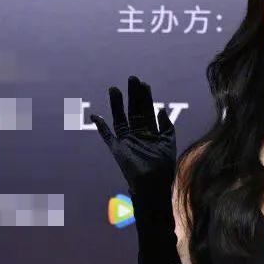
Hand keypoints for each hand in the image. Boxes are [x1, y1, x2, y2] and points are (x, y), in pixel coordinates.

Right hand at [90, 75, 175, 197]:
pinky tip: (95, 116)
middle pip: (134, 110)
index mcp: (150, 132)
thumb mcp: (168, 142)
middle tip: (132, 78)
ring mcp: (126, 141)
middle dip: (133, 95)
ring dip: (117, 104)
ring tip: (115, 89)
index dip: (145, 97)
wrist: (153, 185)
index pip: (146, 110)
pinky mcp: (117, 149)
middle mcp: (137, 134)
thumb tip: (160, 109)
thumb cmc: (163, 167)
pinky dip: (100, 127)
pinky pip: (107, 136)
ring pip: (120, 118)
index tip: (144, 83)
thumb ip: (165, 125)